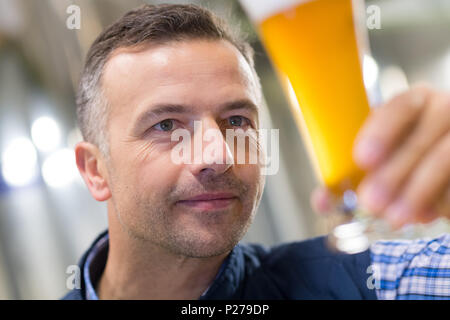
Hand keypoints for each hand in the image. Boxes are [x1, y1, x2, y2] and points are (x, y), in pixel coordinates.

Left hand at [311, 85, 449, 228]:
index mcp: (417, 102)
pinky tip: (425, 216)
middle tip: (371, 203)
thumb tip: (322, 200)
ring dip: (417, 191)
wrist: (442, 170)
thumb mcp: (379, 158)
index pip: (402, 105)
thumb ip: (352, 174)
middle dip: (394, 173)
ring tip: (395, 218)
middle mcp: (445, 112)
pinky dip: (442, 203)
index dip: (382, 131)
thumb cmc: (405, 159)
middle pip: (423, 137)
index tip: (363, 160)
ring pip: (446, 158)